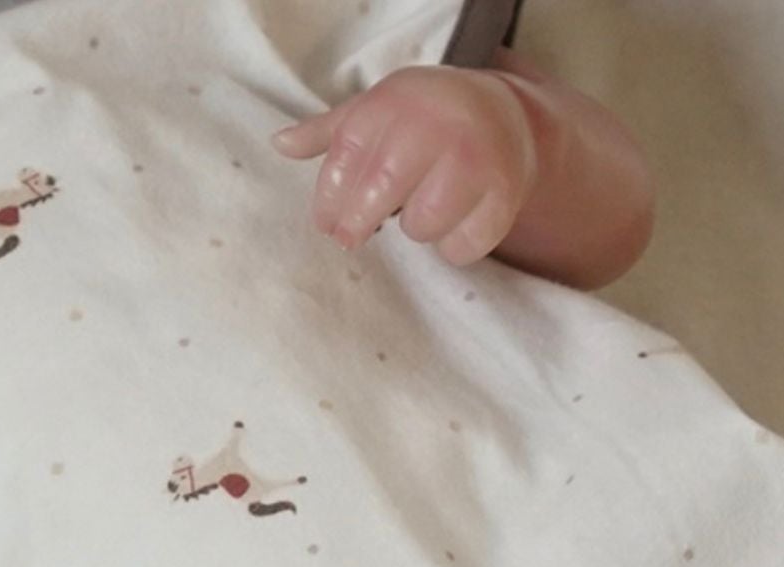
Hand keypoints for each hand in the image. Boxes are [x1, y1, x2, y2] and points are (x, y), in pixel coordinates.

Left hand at [273, 65, 536, 265]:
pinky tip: (457, 221)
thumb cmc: (422, 121)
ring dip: (415, 229)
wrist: (501, 115)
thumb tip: (279, 144)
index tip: (325, 223)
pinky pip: (460, 246)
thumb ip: (328, 133)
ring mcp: (475, 158)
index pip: (347, 158)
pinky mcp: (504, 194)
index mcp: (396, 102)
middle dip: (358, 224)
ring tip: (423, 209)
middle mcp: (436, 124)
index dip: (329, 200)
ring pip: (422, 225)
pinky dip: (453, 245)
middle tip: (353, 236)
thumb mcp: (375, 114)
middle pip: (381, 192)